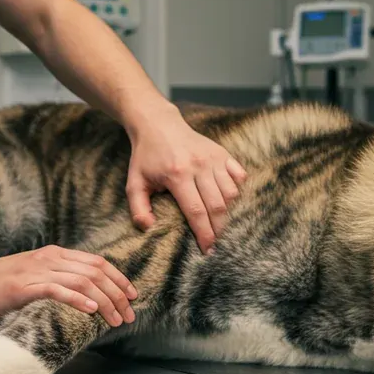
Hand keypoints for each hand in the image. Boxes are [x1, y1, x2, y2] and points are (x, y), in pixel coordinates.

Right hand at [0, 246, 136, 325]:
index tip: (132, 296)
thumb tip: (80, 295)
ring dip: (105, 301)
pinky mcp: (23, 286)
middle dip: (118, 294)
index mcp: (54, 255)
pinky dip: (78, 299)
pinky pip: (57, 289)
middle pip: (96, 271)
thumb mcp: (31, 278)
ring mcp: (36, 271)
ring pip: (82, 280)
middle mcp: (49, 258)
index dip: (119, 279)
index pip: (97, 262)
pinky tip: (92, 310)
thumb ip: (54, 282)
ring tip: (116, 319)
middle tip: (130, 315)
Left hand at [125, 109, 247, 253]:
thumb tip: (148, 228)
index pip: (196, 211)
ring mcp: (213, 158)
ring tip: (219, 222)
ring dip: (228, 211)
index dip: (204, 233)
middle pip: (217, 205)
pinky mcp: (222, 152)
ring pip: (231, 192)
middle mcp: (198, 166)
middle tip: (215, 241)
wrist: (158, 124)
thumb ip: (138, 208)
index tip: (207, 249)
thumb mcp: (134, 183)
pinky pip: (239, 175)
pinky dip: (237, 190)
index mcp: (177, 175)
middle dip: (218, 228)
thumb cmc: (146, 157)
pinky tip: (228, 200)